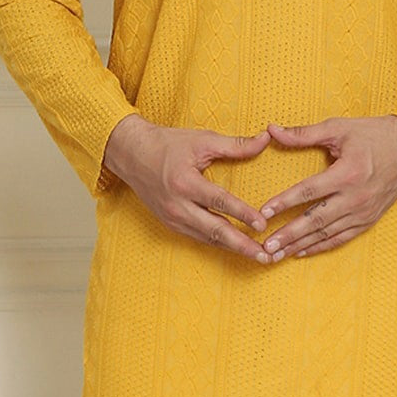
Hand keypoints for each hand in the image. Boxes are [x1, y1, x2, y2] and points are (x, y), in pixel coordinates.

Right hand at [101, 114, 271, 260]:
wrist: (132, 154)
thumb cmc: (168, 144)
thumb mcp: (202, 140)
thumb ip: (236, 145)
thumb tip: (265, 140)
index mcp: (185, 182)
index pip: (219, 202)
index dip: (242, 213)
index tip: (262, 225)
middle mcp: (177, 205)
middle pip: (214, 230)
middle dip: (241, 244)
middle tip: (264, 255)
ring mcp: (172, 217)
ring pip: (207, 238)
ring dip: (233, 248)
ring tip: (256, 256)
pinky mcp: (170, 223)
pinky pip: (198, 237)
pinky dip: (218, 243)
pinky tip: (235, 247)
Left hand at [256, 115, 396, 262]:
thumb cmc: (374, 134)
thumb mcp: (339, 128)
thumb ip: (304, 133)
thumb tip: (272, 130)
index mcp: (347, 173)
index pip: (309, 191)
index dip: (284, 202)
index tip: (263, 213)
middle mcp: (356, 197)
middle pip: (315, 220)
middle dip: (288, 235)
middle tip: (266, 246)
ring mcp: (363, 212)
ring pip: (326, 234)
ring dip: (299, 246)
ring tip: (276, 255)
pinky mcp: (369, 220)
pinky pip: (341, 238)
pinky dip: (320, 247)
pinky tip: (301, 252)